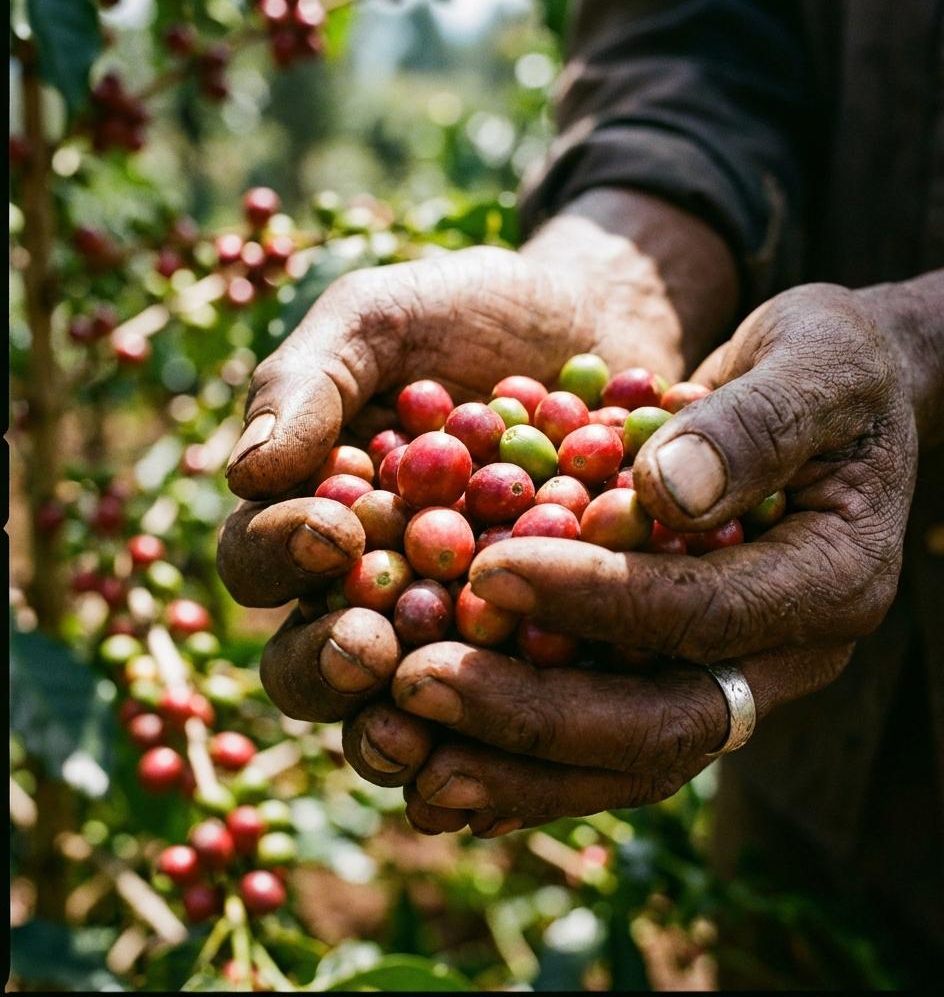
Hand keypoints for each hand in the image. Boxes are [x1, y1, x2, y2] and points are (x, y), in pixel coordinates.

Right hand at [216, 227, 688, 731]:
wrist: (594, 324)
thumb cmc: (471, 313)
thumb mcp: (383, 319)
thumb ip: (310, 381)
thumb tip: (244, 473)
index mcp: (312, 514)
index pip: (261, 558)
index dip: (281, 556)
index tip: (333, 533)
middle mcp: (369, 586)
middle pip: (314, 659)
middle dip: (329, 666)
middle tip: (369, 652)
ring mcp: (453, 624)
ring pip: (405, 703)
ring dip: (406, 722)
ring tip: (425, 731)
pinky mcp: (537, 639)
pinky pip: (513, 696)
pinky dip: (510, 722)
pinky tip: (528, 735)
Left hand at [373, 282, 918, 832]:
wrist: (834, 402)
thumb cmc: (827, 365)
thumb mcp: (816, 362)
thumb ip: (754, 425)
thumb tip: (664, 494)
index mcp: (833, 584)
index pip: (704, 614)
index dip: (596, 600)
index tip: (489, 569)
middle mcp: (787, 657)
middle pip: (662, 726)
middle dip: (535, 715)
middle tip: (419, 688)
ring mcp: (733, 677)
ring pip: (624, 759)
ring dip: (513, 767)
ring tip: (408, 759)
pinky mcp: (683, 674)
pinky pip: (604, 740)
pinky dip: (523, 759)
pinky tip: (440, 763)